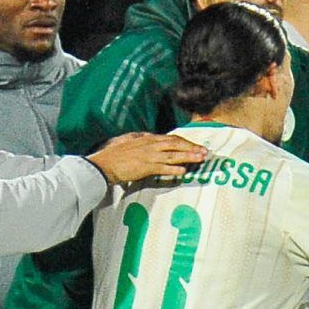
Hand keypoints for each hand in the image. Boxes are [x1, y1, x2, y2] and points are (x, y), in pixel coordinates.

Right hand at [89, 131, 206, 186]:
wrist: (103, 163)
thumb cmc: (114, 155)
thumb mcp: (130, 142)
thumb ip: (141, 140)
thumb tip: (148, 137)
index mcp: (148, 138)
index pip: (172, 139)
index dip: (185, 143)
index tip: (196, 146)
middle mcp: (150, 145)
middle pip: (176, 145)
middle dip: (192, 148)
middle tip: (205, 152)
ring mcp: (148, 156)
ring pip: (173, 155)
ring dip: (188, 157)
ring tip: (200, 159)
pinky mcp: (145, 167)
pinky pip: (162, 168)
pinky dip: (173, 169)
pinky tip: (183, 171)